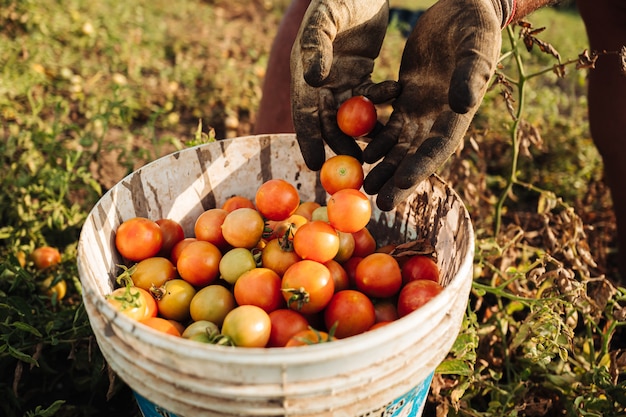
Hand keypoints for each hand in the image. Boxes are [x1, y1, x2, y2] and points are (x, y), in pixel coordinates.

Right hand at [290, 0, 399, 170]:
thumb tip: (312, 79)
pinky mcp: (360, 73)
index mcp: (305, 73)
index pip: (303, 113)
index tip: (313, 164)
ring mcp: (341, 79)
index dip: (308, 140)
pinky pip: (370, 96)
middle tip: (355, 166)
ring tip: (377, 149)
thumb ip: (316, 45)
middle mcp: (320, 81)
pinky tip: (394, 99)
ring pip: (350, 114)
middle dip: (340, 144)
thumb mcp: (325, 17)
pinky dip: (380, 102)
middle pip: (328, 121)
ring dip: (363, 131)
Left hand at [362, 0, 505, 210]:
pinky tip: (361, 153)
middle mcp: (439, 117)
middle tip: (379, 203)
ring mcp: (422, 110)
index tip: (401, 185)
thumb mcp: (476, 45)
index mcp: (459, 111)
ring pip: (399, 145)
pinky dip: (375, 139)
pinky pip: (388, 123)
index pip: (438, 146)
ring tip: (366, 187)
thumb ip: (471, 74)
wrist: (462, 9)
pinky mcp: (406, 98)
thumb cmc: (475, 25)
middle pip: (416, 155)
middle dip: (398, 179)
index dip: (420, 166)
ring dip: (384, 166)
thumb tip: (463, 104)